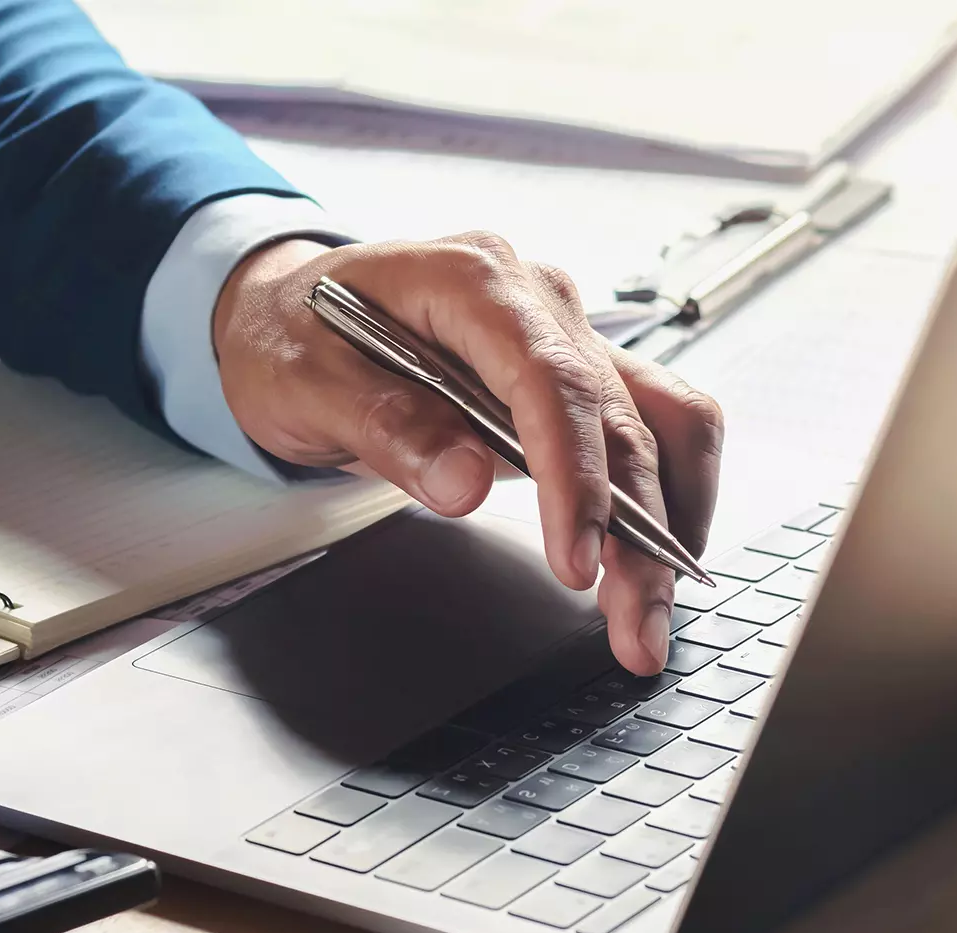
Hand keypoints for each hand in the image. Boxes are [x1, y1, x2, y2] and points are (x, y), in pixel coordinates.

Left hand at [214, 235, 723, 675]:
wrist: (287, 311)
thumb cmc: (292, 335)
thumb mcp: (304, 380)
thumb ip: (385, 425)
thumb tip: (463, 482)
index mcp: (471, 282)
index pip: (550, 381)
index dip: (574, 478)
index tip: (577, 560)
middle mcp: (536, 301)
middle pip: (619, 417)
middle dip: (639, 532)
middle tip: (634, 626)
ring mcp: (564, 336)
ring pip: (658, 425)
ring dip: (669, 522)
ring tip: (648, 613)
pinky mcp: (573, 377)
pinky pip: (652, 428)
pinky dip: (665, 496)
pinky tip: (648, 561)